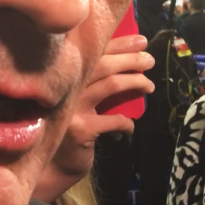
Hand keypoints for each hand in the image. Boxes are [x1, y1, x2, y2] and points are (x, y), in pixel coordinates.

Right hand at [32, 34, 155, 202]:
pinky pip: (114, 119)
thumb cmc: (70, 126)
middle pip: (104, 64)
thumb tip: (128, 62)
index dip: (119, 44)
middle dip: (131, 59)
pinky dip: (127, 122)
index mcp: (65, 76)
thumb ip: (93, 82)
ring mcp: (72, 108)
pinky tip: (130, 126)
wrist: (56, 164)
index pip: (94, 52)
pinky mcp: (81, 130)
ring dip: (135, 83)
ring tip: (149, 85)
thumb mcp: (78, 100)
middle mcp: (65, 87)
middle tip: (149, 59)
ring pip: (111, 85)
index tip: (140, 40)